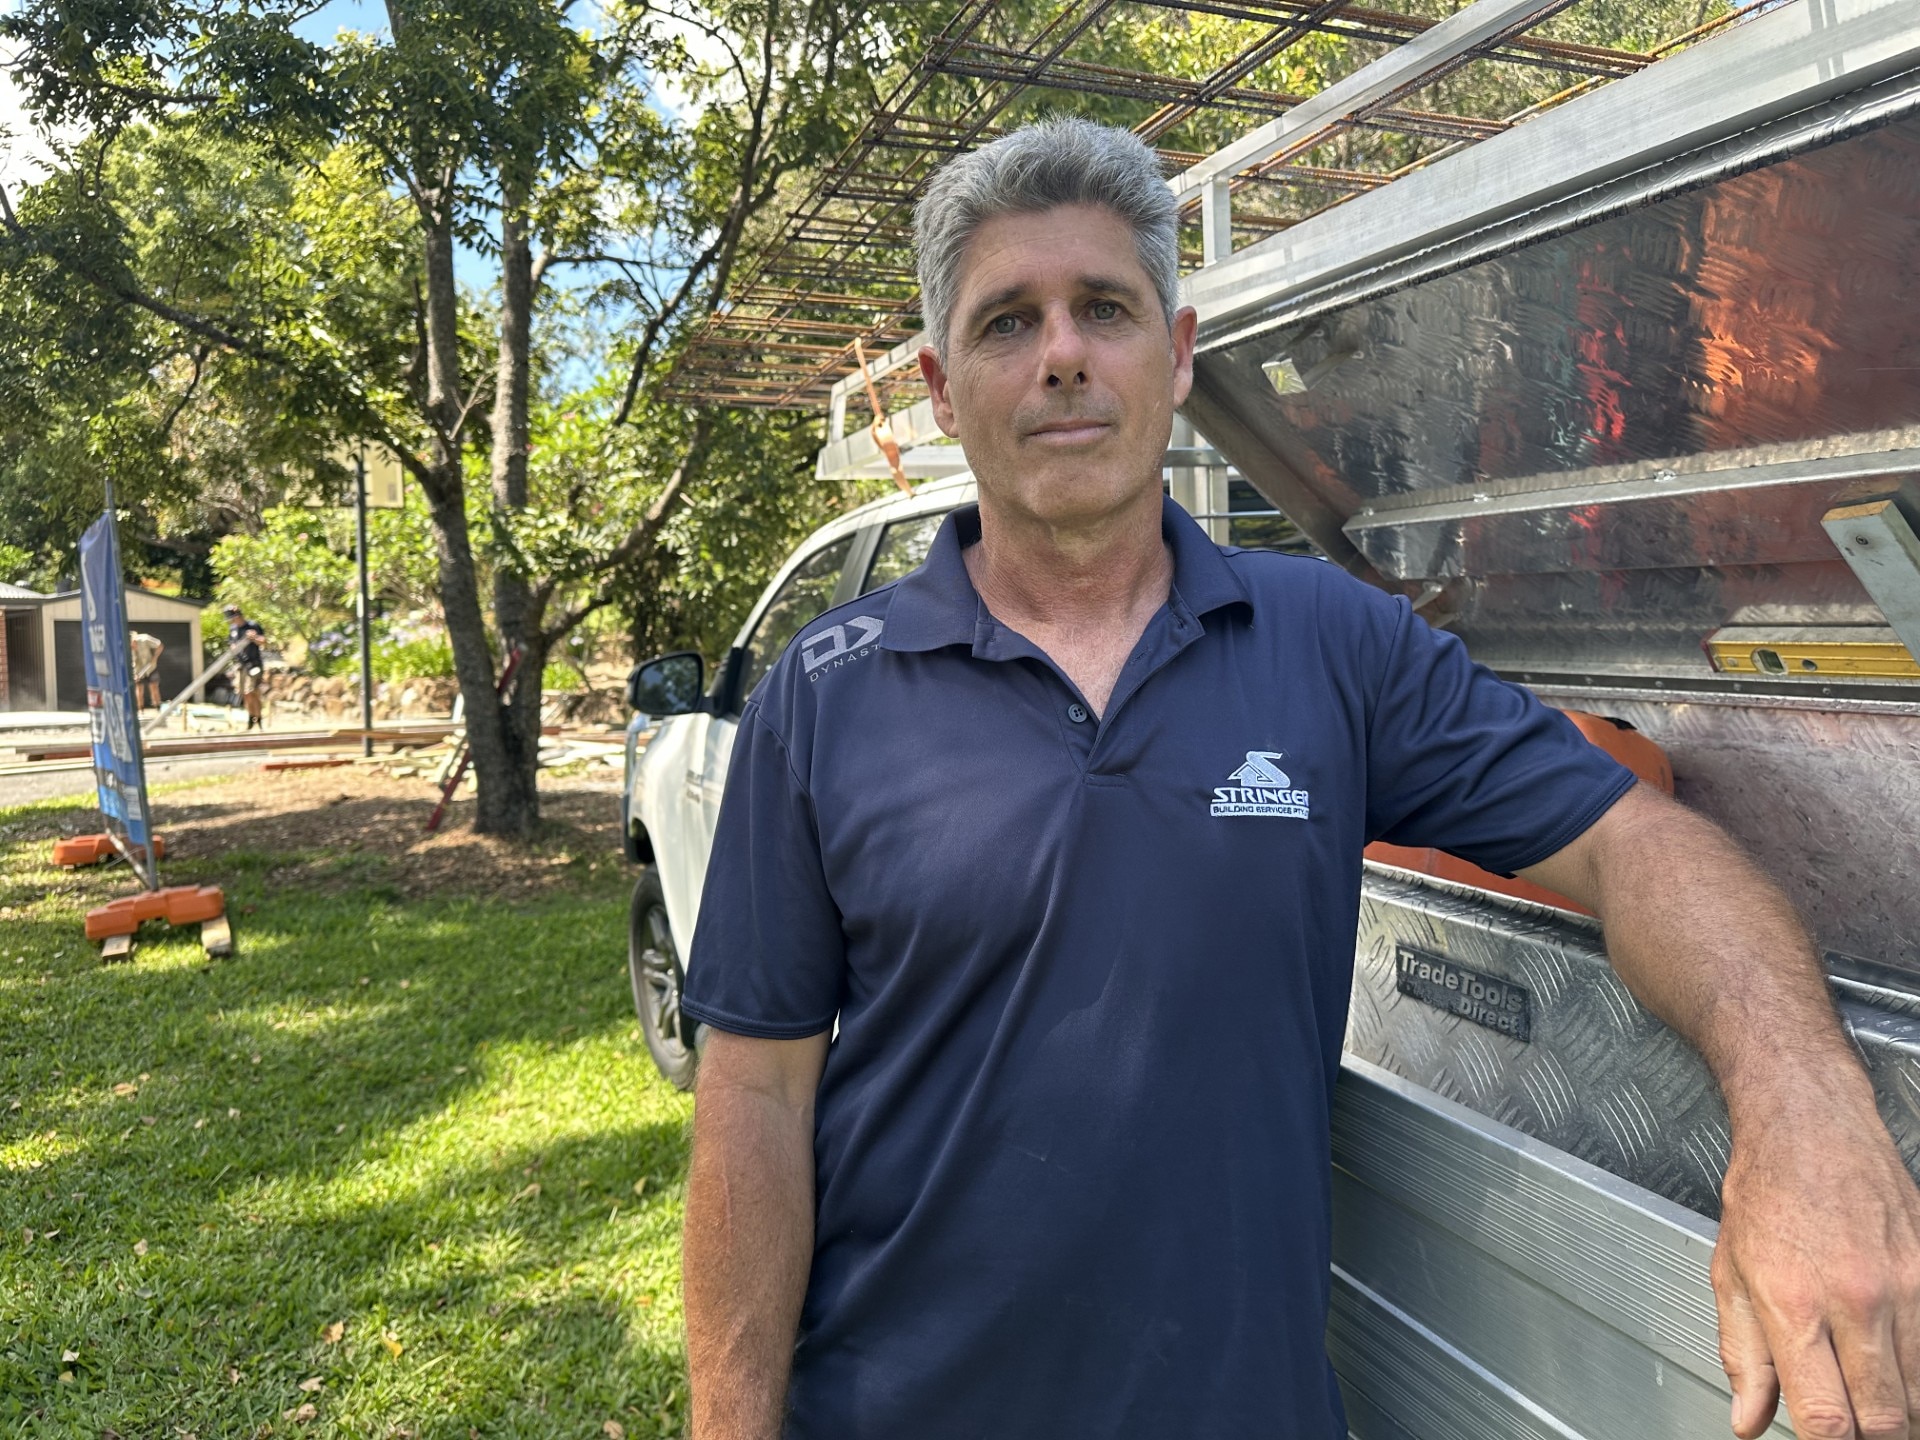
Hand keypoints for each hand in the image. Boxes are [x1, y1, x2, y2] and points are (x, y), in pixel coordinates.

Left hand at [1714, 1100, 1919, 1437]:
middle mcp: (1856, 1299)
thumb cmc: (1767, 1193)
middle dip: (1874, 1437)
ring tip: (1879, 1402)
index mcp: (1795, 1304)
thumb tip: (1747, 1419)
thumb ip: (1743, 1354)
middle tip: (1857, 1427)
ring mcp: (1906, 1287)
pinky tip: (1901, 1368)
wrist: (1811, 1125)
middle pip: (1888, 1418)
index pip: (1828, 1419)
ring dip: (1904, 1411)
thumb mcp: (1730, 1272)